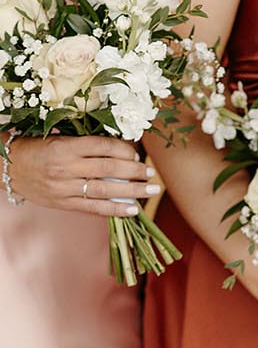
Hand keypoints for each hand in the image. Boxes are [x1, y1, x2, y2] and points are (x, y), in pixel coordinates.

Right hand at [6, 136, 161, 216]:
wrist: (6, 168)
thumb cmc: (36, 148)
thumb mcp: (58, 137)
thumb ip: (86, 142)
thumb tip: (122, 147)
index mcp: (65, 146)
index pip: (103, 147)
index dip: (124, 150)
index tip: (137, 154)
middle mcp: (65, 168)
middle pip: (108, 169)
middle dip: (134, 171)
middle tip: (152, 173)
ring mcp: (63, 188)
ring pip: (104, 190)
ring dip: (132, 191)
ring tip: (151, 191)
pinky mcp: (62, 203)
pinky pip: (93, 208)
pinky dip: (115, 209)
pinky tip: (133, 210)